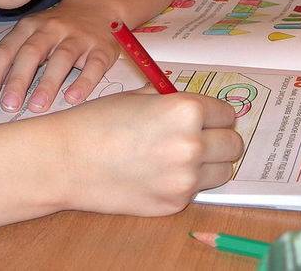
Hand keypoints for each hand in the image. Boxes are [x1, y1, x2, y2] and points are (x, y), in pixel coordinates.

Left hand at [0, 2, 119, 112]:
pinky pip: (93, 66)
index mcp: (29, 26)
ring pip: (61, 59)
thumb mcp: (33, 33)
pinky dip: (83, 83)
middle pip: (32, 53)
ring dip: (48, 83)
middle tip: (9, 106)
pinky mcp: (101, 49)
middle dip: (18, 80)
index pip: (6, 50)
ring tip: (36, 106)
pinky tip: (72, 99)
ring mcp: (78, 38)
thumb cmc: (57, 29)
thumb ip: (16, 56)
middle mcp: (52, 29)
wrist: (98, 8)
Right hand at [52, 88, 242, 215]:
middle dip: (218, 139)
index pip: (227, 114)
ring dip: (208, 164)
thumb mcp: (138, 97)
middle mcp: (192, 145)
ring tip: (177, 157)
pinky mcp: (174, 203)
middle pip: (234, 145)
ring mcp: (185, 179)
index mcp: (186, 111)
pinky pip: (196, 191)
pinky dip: (184, 183)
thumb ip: (173, 102)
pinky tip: (156, 173)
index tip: (204, 118)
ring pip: (223, 171)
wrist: (66, 160)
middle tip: (197, 138)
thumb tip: (197, 107)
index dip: (214, 115)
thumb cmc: (97, 122)